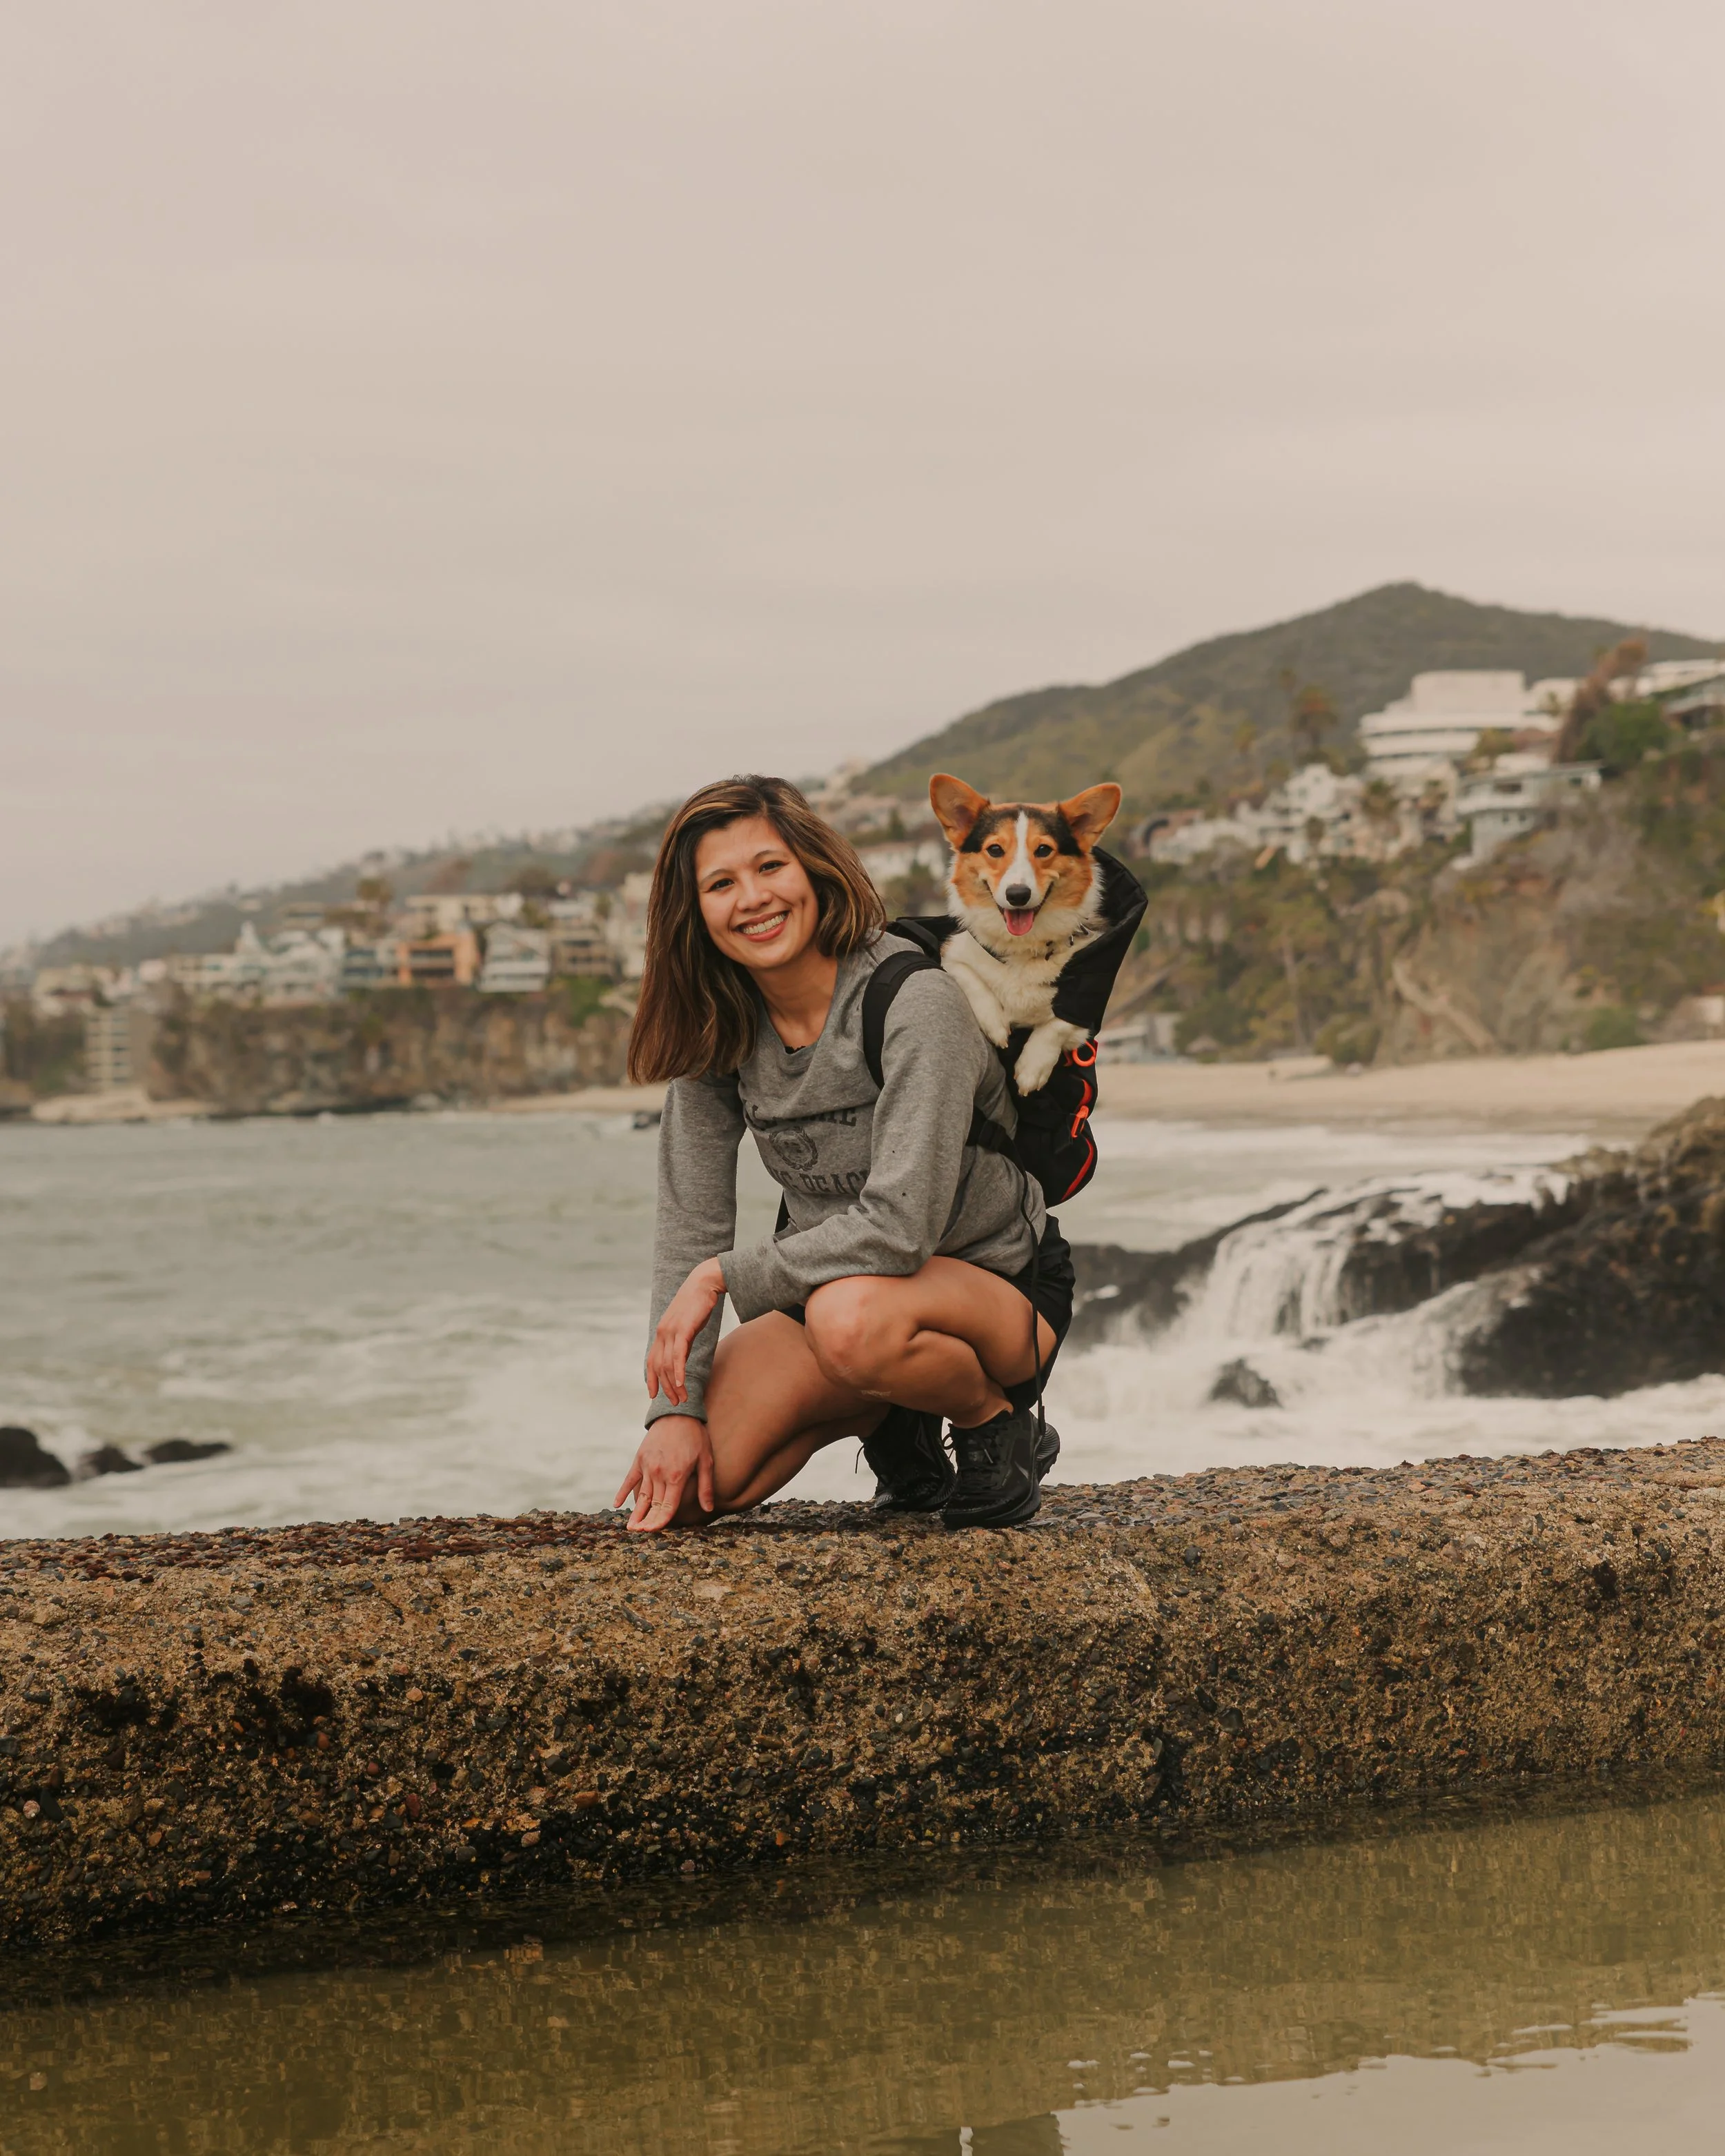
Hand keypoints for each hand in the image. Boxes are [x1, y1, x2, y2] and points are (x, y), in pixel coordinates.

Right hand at [614, 1416, 714, 1533]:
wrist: (678, 1413)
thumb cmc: (696, 1437)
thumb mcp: (706, 1460)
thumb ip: (705, 1486)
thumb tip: (709, 1509)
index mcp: (677, 1476)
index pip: (668, 1507)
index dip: (661, 1522)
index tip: (654, 1532)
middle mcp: (659, 1474)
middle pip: (654, 1504)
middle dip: (648, 1522)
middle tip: (640, 1535)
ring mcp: (647, 1466)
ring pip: (641, 1495)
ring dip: (636, 1512)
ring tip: (630, 1527)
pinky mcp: (640, 1459)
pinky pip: (629, 1479)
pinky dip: (623, 1492)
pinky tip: (618, 1504)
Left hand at [644, 1257, 726, 1407]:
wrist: (704, 1283)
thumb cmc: (698, 1303)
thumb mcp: (686, 1324)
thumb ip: (682, 1340)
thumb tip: (682, 1355)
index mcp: (661, 1332)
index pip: (651, 1361)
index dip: (651, 1379)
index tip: (653, 1395)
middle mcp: (662, 1332)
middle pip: (659, 1367)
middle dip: (666, 1388)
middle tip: (675, 1402)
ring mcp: (670, 1331)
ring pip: (668, 1364)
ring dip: (674, 1385)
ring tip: (682, 1398)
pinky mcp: (683, 1329)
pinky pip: (678, 1355)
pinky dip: (679, 1371)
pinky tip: (682, 1384)